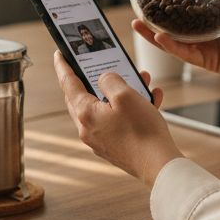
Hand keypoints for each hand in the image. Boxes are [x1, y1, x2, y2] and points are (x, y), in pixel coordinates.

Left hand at [52, 51, 182, 186]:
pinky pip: (119, 121)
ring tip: (140, 79)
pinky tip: (151, 99)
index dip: (64, 66)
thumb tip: (104, 80)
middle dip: (96, 78)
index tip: (60, 54)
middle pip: (85, 96)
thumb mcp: (125, 95)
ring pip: (106, 108)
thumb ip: (110, 80)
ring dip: (122, 92)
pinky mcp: (115, 146)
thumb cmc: (142, 131)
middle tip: (100, 64)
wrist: (159, 165)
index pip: (68, 83)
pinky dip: (131, 108)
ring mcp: (101, 140)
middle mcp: (88, 129)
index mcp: (85, 114)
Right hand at [133, 0, 219, 90]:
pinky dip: (170, 45)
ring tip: (137, 21)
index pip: (188, 5)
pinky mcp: (206, 60)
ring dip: (153, 32)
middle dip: (155, 15)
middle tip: (140, 4)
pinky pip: (183, 52)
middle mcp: (205, 32)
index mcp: (214, 16)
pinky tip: (159, 36)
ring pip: (172, 39)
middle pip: (174, 23)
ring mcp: (204, 47)